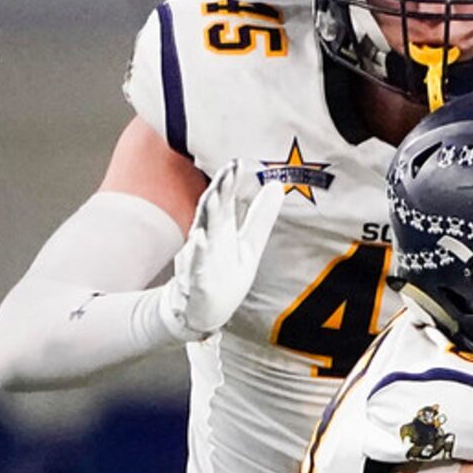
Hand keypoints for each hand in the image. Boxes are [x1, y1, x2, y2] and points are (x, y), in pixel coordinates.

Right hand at [158, 160, 284, 340]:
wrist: (203, 310)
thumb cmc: (225, 273)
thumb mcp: (249, 244)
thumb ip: (260, 217)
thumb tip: (276, 186)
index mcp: (221, 230)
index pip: (225, 202)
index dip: (230, 183)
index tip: (237, 163)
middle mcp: (208, 240)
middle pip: (213, 212)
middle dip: (219, 191)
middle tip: (227, 171)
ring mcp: (200, 259)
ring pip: (202, 234)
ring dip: (208, 215)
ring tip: (214, 195)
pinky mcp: (197, 281)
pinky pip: (196, 266)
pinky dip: (198, 253)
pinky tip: (200, 240)